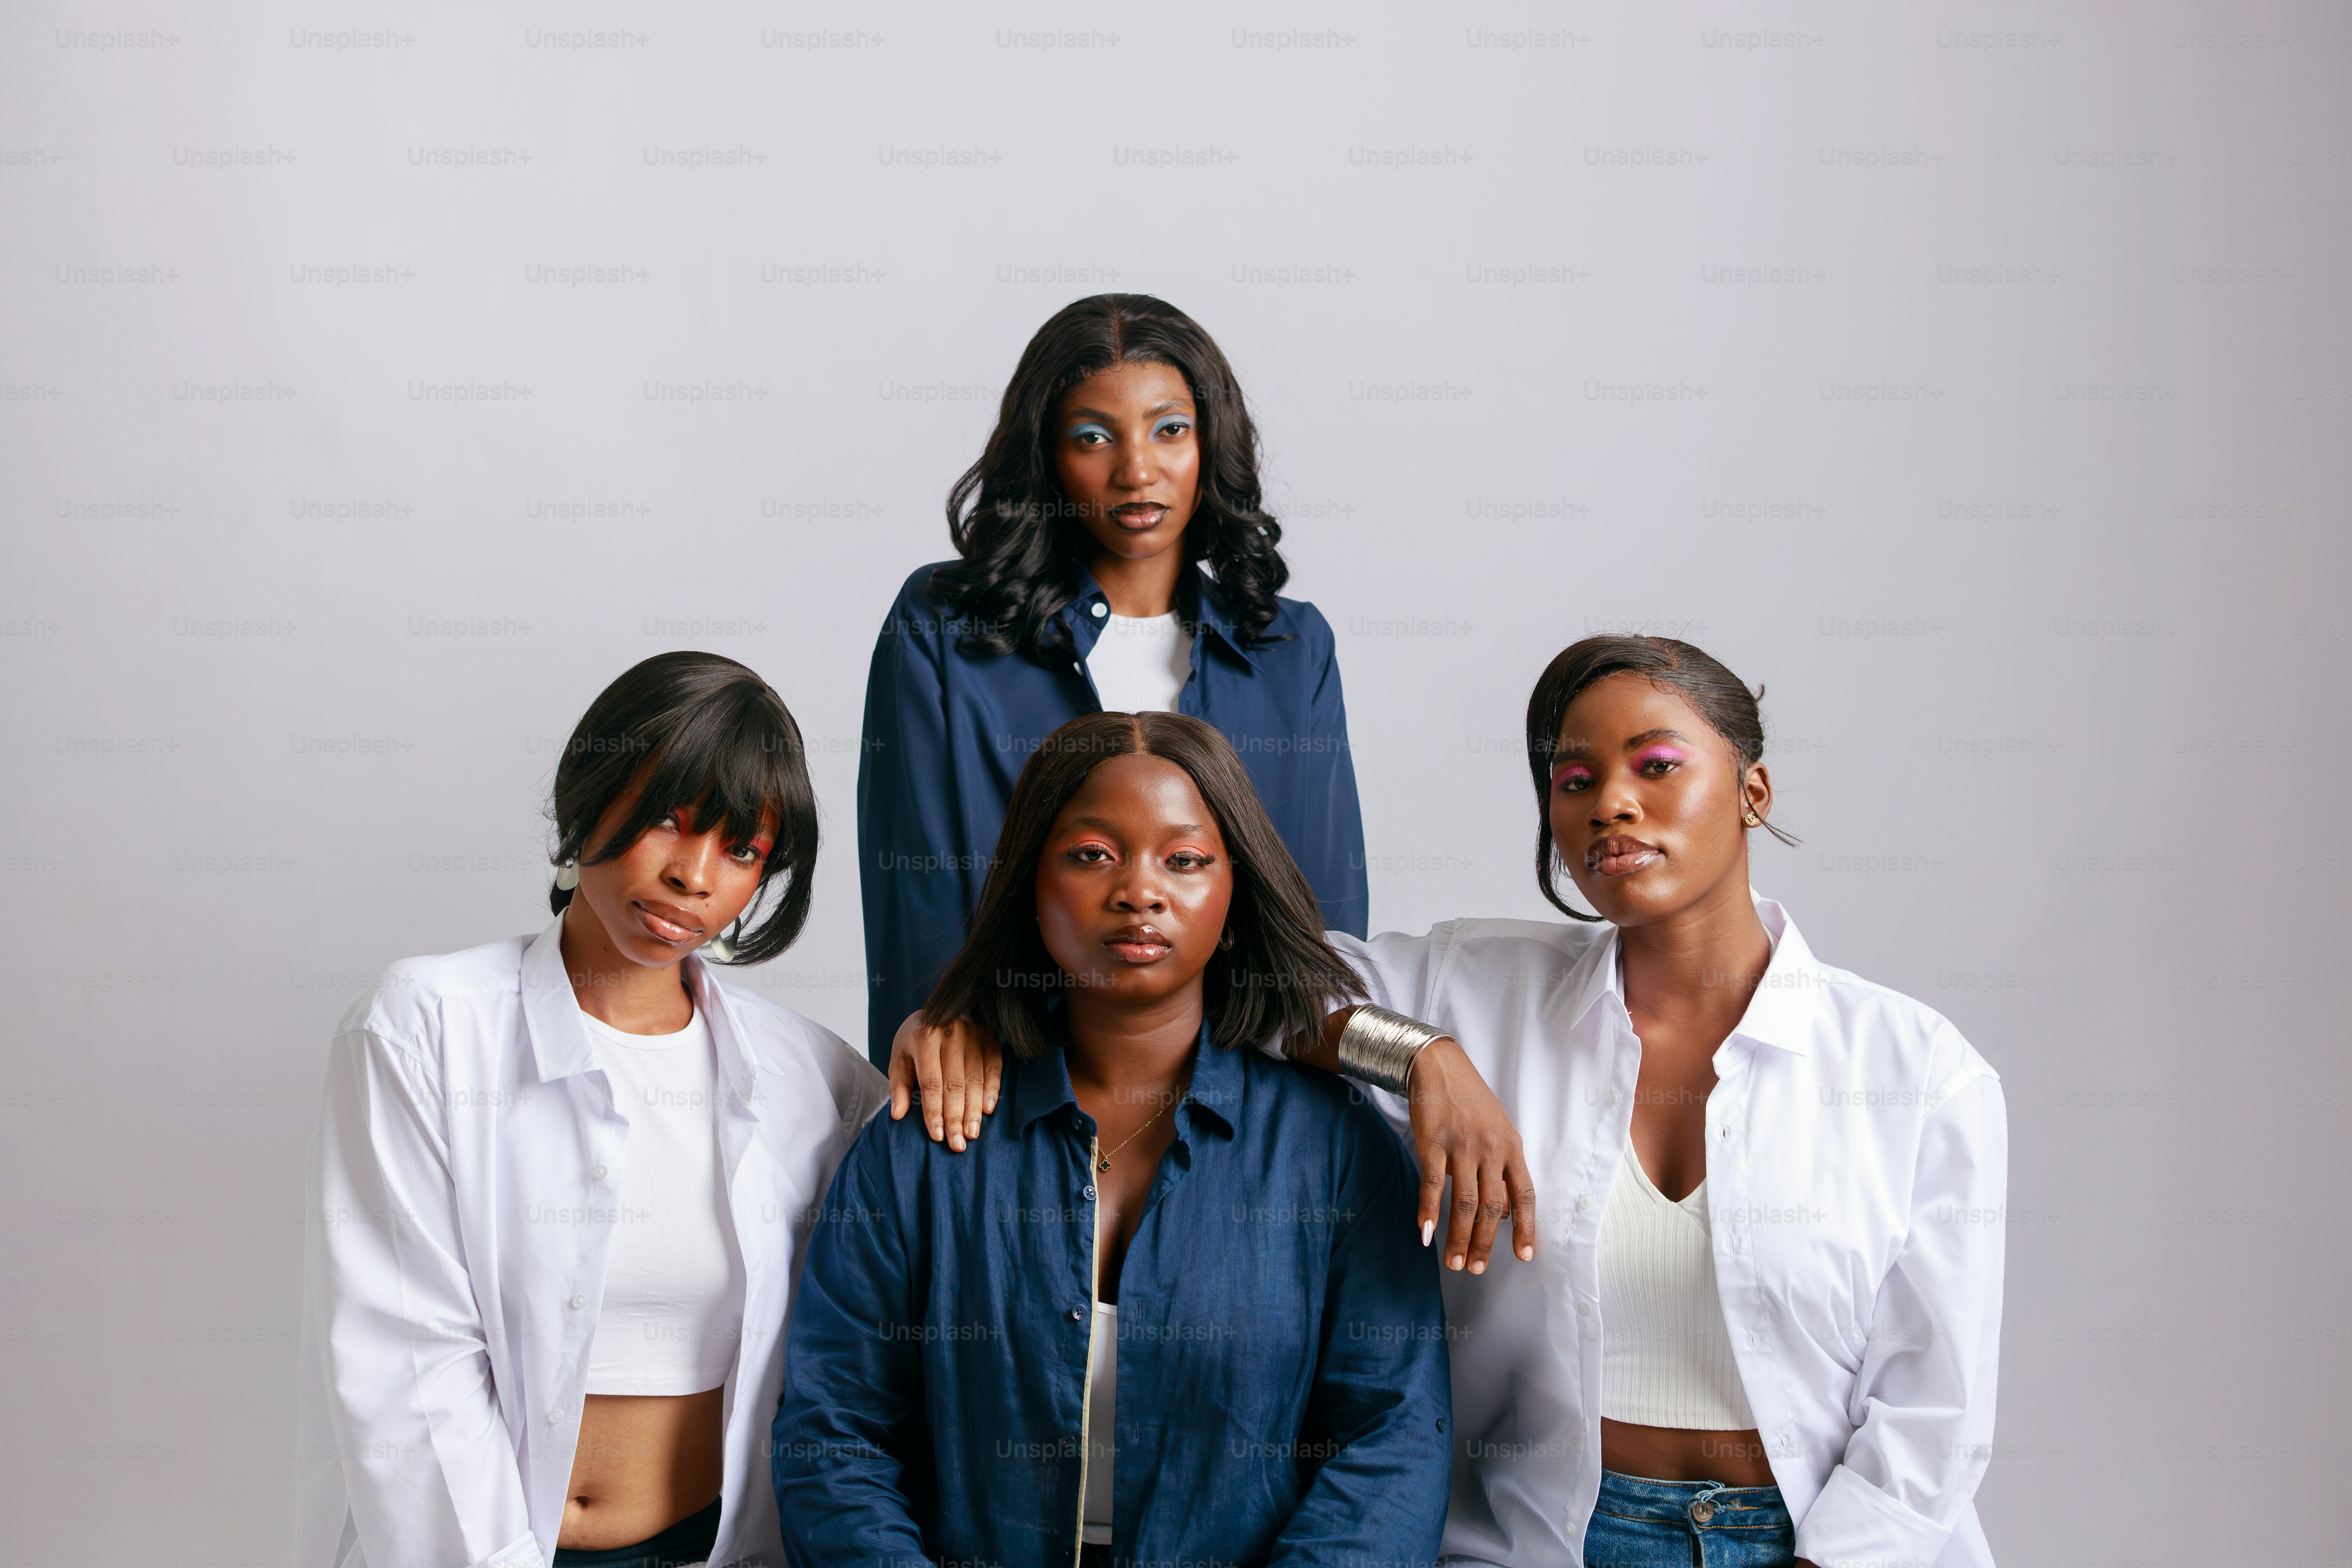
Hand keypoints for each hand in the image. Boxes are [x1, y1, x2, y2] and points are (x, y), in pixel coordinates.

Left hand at [886, 1011, 1002, 1150]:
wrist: (935, 1010)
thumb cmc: (913, 1041)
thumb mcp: (899, 1059)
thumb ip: (899, 1086)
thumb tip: (898, 1114)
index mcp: (923, 1037)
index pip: (931, 1082)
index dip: (934, 1111)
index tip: (937, 1136)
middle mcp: (949, 1031)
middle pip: (954, 1083)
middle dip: (955, 1117)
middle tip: (957, 1144)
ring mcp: (971, 1030)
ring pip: (975, 1078)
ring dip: (974, 1109)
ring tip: (972, 1133)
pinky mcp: (988, 1033)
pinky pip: (993, 1065)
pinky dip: (992, 1089)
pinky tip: (988, 1110)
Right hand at [1407, 1037, 1538, 1273]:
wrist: (1439, 1066)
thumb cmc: (1470, 1102)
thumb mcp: (1499, 1131)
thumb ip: (1503, 1169)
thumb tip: (1504, 1215)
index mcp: (1511, 1147)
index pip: (1524, 1195)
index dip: (1526, 1228)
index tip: (1523, 1256)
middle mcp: (1490, 1149)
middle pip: (1493, 1207)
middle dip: (1486, 1244)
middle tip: (1476, 1270)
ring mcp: (1462, 1145)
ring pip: (1464, 1203)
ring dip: (1459, 1238)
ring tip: (1455, 1263)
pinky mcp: (1433, 1142)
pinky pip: (1432, 1184)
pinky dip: (1429, 1212)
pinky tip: (1425, 1235)